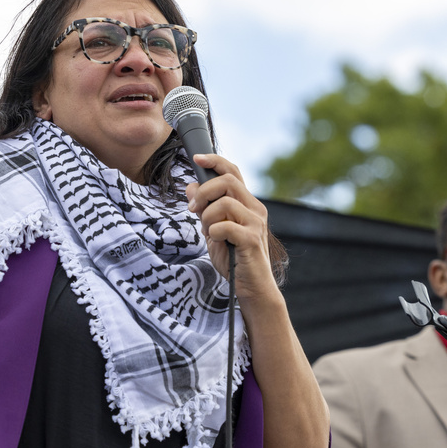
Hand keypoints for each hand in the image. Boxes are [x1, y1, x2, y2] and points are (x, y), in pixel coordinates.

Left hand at [184, 154, 278, 303]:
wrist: (251, 288)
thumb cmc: (234, 260)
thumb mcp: (213, 231)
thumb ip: (204, 209)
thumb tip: (190, 186)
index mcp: (247, 204)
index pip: (233, 172)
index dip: (215, 161)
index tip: (196, 159)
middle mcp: (255, 209)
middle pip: (228, 181)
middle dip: (204, 192)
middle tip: (192, 209)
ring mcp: (255, 223)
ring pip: (225, 202)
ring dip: (207, 216)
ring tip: (208, 231)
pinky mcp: (252, 239)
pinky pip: (226, 226)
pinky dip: (214, 232)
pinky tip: (216, 241)